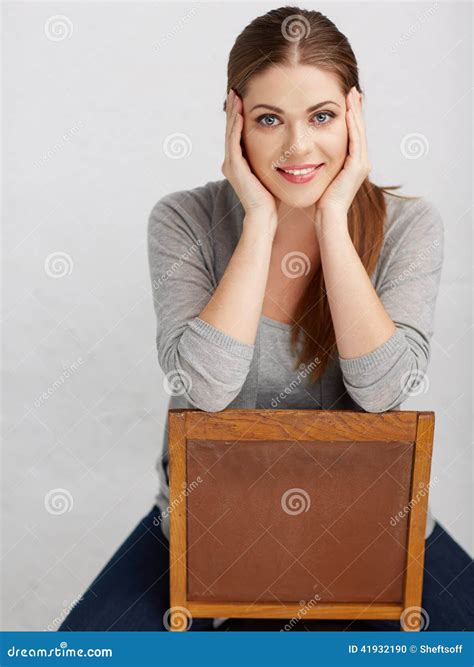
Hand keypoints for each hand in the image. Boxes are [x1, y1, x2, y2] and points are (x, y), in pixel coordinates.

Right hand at [222, 89, 277, 225]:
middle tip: (235, 90)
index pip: (237, 132)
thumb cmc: (271, 198)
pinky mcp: (235, 168)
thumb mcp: (270, 172)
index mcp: (238, 162)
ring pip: (230, 132)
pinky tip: (240, 114)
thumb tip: (282, 148)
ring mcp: (231, 164)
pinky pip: (234, 142)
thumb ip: (270, 158)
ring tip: (236, 95)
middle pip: (231, 129)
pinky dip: (236, 127)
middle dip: (233, 109)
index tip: (244, 97)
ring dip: (233, 113)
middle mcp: (231, 162)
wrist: (265, 216)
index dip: (238, 115)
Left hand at [315, 86, 371, 217]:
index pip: (353, 134)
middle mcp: (361, 162)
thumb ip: (321, 164)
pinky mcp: (357, 167)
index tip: (345, 100)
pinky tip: (348, 111)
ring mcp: (362, 164)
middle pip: (359, 129)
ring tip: (352, 94)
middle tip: (352, 90)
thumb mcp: (322, 177)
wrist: (328, 217)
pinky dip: (352, 124)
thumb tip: (310, 155)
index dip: (351, 116)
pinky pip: (355, 140)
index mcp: (354, 164)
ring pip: (359, 131)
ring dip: (355, 111)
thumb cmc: (321, 201)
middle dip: (356, 109)